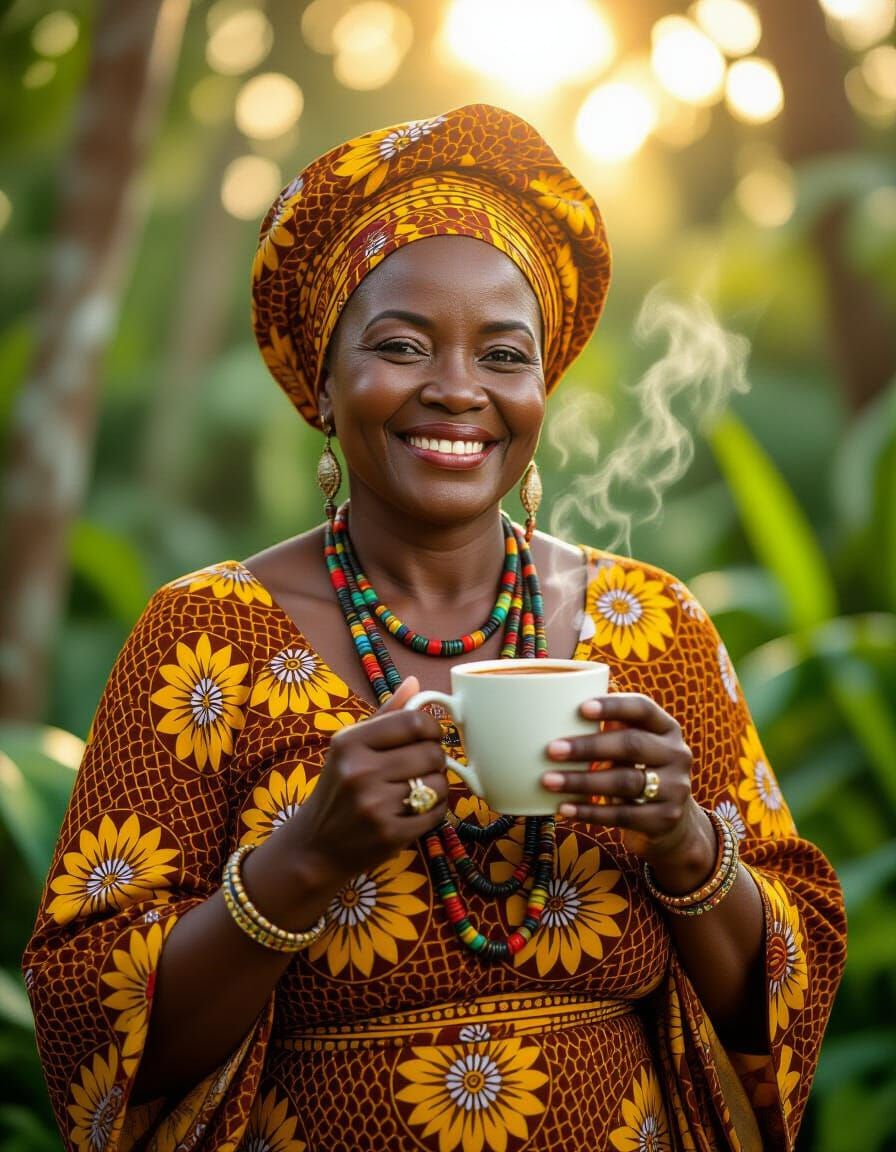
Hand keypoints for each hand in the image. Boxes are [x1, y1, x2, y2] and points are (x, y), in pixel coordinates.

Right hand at [281, 677, 449, 886]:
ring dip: (436, 786)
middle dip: (435, 759)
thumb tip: (414, 682)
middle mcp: (360, 771)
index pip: (414, 722)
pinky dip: (433, 811)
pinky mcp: (389, 835)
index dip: (432, 727)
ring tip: (417, 789)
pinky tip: (415, 810)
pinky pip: (436, 813)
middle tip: (422, 766)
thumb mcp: (350, 746)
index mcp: (350, 742)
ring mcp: (374, 805)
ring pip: (438, 784)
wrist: (314, 845)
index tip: (429, 736)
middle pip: (431, 753)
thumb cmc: (337, 788)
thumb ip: (385, 715)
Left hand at [542, 693, 714, 876]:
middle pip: (632, 745)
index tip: (581, 708)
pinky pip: (622, 815)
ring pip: (625, 782)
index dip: (613, 707)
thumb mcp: (633, 746)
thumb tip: (554, 712)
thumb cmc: (637, 769)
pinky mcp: (665, 819)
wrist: (671, 819)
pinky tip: (564, 808)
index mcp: (667, 727)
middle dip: (588, 747)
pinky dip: (589, 811)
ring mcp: (675, 788)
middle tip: (552, 750)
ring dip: (582, 781)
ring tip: (549, 780)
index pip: (643, 708)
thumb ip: (610, 728)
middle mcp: (677, 754)